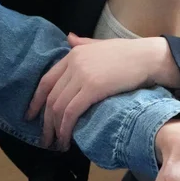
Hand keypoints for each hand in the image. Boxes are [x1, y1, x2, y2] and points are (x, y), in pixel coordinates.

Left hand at [27, 35, 179, 149]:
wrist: (148, 56)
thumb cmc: (128, 53)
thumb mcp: (100, 45)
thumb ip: (83, 43)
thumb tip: (69, 37)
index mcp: (72, 54)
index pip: (46, 81)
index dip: (36, 101)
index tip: (31, 116)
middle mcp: (73, 63)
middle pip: (50, 97)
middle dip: (45, 121)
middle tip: (45, 138)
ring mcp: (82, 75)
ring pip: (58, 106)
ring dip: (54, 128)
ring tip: (56, 143)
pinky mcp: (93, 88)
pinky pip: (71, 111)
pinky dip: (66, 127)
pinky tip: (67, 138)